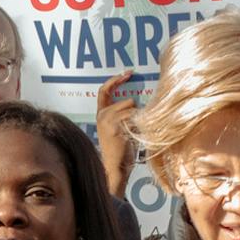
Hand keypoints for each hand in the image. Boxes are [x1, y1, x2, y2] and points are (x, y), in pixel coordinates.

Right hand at [94, 69, 137, 197]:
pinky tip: (134, 135)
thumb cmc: (121, 150)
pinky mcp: (114, 125)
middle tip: (138, 123)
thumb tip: (137, 100)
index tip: (128, 73)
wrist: (115, 166)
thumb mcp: (120, 127)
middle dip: (136, 111)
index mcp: (101, 114)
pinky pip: (132, 115)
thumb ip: (124, 113)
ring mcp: (106, 119)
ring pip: (131, 107)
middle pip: (126, 100)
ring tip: (134, 134)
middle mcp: (101, 115)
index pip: (104, 90)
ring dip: (138, 119)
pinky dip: (138, 124)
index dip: (115, 79)